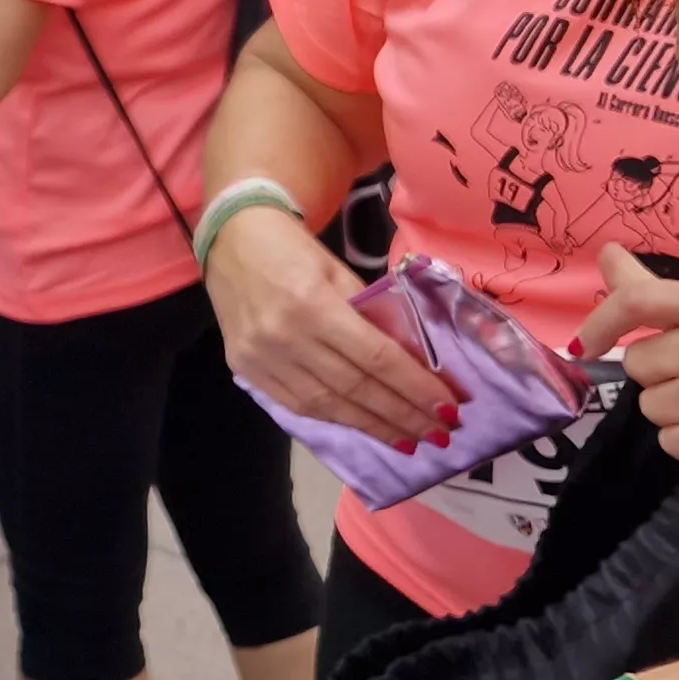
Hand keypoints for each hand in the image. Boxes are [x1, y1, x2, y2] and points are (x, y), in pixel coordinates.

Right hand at [204, 203, 456, 444]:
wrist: (229, 238)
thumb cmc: (292, 248)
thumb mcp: (338, 271)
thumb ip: (370, 315)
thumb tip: (411, 361)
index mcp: (314, 305)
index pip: (377, 358)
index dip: (415, 388)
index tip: (448, 409)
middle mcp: (286, 337)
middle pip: (356, 389)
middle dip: (402, 416)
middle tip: (438, 434)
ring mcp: (262, 358)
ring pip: (327, 406)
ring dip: (372, 427)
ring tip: (407, 441)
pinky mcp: (245, 369)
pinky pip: (296, 405)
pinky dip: (334, 420)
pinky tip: (361, 427)